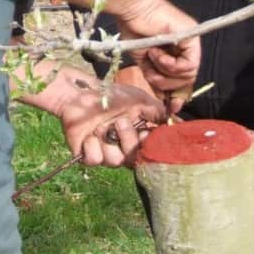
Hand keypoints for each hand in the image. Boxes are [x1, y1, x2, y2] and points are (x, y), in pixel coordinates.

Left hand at [18, 68, 167, 167]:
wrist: (80, 92)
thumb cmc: (111, 94)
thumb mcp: (140, 99)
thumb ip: (158, 112)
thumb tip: (173, 124)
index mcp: (137, 136)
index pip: (149, 152)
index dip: (147, 146)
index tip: (145, 132)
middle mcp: (122, 147)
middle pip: (132, 160)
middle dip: (128, 141)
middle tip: (120, 122)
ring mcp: (105, 152)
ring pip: (114, 162)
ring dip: (107, 140)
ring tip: (100, 125)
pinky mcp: (87, 154)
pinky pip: (95, 160)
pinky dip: (92, 146)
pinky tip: (89, 134)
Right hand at [115, 0, 200, 111]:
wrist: (131, 10)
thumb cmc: (134, 30)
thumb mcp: (145, 63)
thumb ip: (156, 79)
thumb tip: (164, 100)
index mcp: (178, 51)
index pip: (185, 78)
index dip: (178, 94)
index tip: (171, 107)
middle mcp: (188, 46)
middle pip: (188, 78)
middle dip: (170, 85)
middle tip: (153, 77)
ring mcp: (192, 41)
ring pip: (189, 74)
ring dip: (166, 73)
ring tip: (152, 59)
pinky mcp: (192, 37)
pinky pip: (189, 64)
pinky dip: (171, 65)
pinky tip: (158, 53)